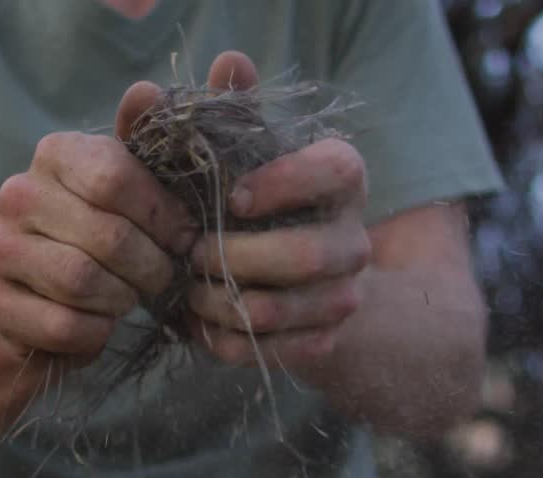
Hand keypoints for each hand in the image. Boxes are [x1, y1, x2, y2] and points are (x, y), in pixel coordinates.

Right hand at [0, 88, 195, 361]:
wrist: (47, 306)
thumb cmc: (114, 240)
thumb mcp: (149, 189)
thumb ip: (189, 136)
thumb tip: (234, 61)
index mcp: (57, 152)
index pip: (116, 177)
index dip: (163, 217)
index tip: (183, 237)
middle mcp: (17, 192)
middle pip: (106, 236)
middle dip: (151, 267)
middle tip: (162, 278)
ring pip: (82, 282)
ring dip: (123, 300)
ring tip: (130, 297)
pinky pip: (64, 326)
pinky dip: (95, 333)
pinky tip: (98, 323)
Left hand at [185, 58, 371, 371]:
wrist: (294, 280)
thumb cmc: (254, 201)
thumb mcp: (242, 153)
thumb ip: (228, 109)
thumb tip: (228, 62)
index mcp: (343, 178)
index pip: (333, 171)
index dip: (282, 184)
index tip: (231, 197)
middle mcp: (355, 238)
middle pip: (305, 256)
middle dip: (235, 257)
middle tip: (190, 252)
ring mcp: (344, 296)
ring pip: (279, 309)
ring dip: (219, 301)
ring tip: (187, 289)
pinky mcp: (323, 342)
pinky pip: (267, 350)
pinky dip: (221, 339)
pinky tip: (199, 321)